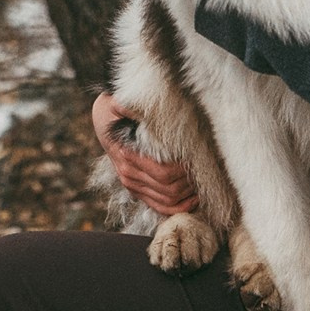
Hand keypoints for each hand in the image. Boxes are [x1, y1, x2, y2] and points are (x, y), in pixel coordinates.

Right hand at [92, 91, 197, 215]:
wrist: (104, 121)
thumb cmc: (117, 110)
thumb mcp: (120, 103)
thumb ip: (130, 105)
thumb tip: (131, 105)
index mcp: (127, 155)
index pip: (164, 172)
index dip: (184, 169)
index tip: (197, 158)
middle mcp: (128, 174)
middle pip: (168, 189)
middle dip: (189, 182)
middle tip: (205, 170)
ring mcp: (131, 185)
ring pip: (166, 201)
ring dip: (187, 196)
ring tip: (201, 183)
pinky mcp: (136, 190)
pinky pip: (159, 207)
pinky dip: (178, 207)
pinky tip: (193, 198)